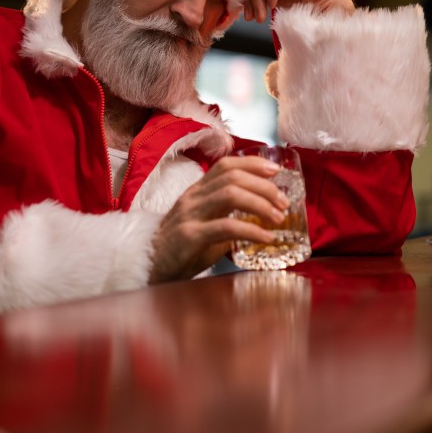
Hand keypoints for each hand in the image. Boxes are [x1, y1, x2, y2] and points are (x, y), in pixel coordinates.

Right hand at [148, 155, 288, 282]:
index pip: (226, 165)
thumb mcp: (204, 227)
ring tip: (278, 217)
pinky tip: (266, 238)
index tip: (276, 171)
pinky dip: (252, 231)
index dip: (253, 163)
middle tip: (284, 201)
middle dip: (264, 186)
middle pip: (233, 177)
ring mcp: (189, 215)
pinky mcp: (189, 236)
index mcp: (197, 192)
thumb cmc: (180, 250)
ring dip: (261, 204)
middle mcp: (192, 198)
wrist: (147, 268)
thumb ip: (227, 219)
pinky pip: (226, 227)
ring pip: (231, 195)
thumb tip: (260, 221)